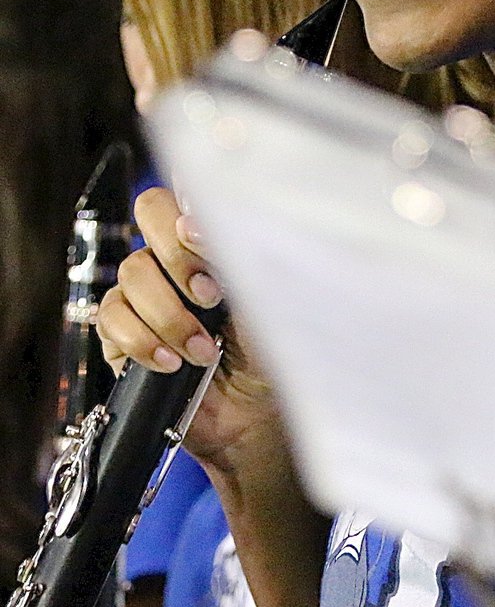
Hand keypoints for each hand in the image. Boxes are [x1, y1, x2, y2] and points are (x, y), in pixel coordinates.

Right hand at [96, 185, 277, 477]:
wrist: (254, 418)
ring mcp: (146, 294)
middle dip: (178, 255)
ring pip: (132, 273)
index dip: (187, 203)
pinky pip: (111, 319)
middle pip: (150, 210)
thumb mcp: (265, 297)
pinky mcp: (122, 335)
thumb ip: (235, 254)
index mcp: (213, 239)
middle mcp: (176, 257)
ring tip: (203, 349)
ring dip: (169, 314)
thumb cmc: (271, 352)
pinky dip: (142, 342)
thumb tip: (195, 223)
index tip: (201, 235)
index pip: (187, 188)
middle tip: (210, 297)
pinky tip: (171, 363)